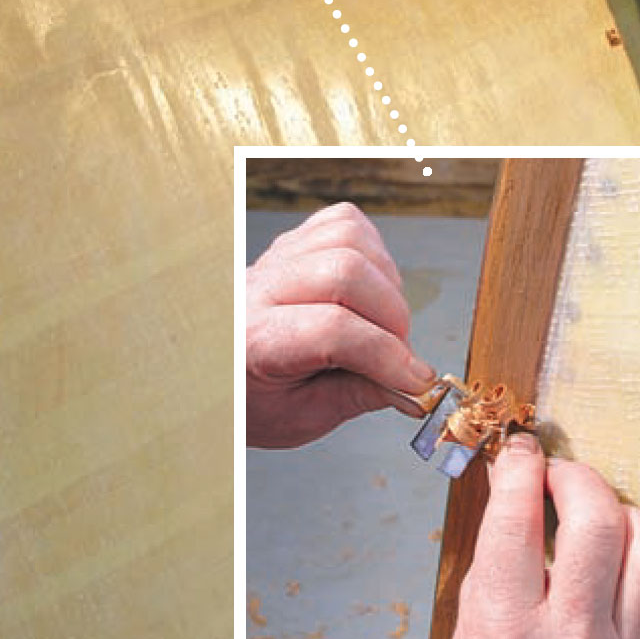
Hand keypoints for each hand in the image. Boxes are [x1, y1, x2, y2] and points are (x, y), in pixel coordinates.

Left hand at [247, 202, 436, 447]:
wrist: (222, 368)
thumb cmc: (255, 395)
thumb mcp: (302, 415)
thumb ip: (360, 395)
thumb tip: (414, 387)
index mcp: (256, 339)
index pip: (333, 330)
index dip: (388, 356)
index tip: (416, 381)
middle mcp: (262, 288)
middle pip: (345, 272)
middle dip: (392, 318)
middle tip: (400, 355)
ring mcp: (277, 257)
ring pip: (349, 238)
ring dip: (386, 281)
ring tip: (385, 322)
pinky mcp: (293, 241)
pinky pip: (345, 223)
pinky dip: (373, 252)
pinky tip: (372, 286)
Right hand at [451, 432, 639, 638]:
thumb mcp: (475, 615)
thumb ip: (496, 544)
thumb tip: (515, 469)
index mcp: (507, 632)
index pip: (516, 518)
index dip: (523, 468)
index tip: (526, 452)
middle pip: (594, 522)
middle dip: (576, 479)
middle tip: (563, 477)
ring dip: (624, 517)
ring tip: (602, 522)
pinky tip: (635, 559)